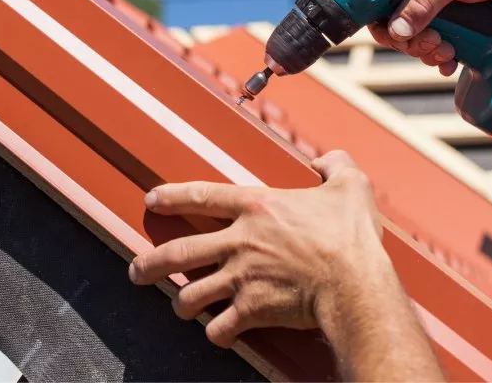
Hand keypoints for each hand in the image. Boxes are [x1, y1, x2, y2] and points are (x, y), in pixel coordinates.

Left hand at [128, 150, 386, 347]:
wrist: (354, 284)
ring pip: (190, 295)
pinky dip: (216, 333)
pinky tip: (219, 333)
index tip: (152, 200)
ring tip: (180, 306)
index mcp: (258, 207)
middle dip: (150, 263)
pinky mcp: (251, 310)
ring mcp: (241, 278)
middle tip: (137, 270)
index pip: (202, 196)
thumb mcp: (351, 186)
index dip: (172, 197)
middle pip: (179, 252)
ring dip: (181, 303)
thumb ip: (336, 165)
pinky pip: (219, 327)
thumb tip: (328, 159)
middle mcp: (240, 241)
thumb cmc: (351, 236)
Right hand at [368, 0, 491, 75]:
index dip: (387, 29)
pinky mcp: (453, 19)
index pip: (380, 8)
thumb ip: (421, 3)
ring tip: (449, 52)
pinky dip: (443, 56)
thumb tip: (397, 32)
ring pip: (419, 40)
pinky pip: (438, 43)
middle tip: (435, 43)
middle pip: (400, 30)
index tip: (403, 39)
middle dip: (415, 44)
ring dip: (430, 53)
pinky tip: (453, 61)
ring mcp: (435, 7)